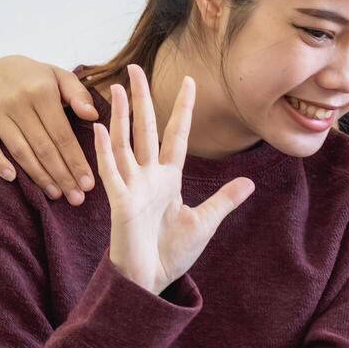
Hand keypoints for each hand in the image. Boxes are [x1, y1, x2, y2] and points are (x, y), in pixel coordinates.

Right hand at [0, 56, 99, 204]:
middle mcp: (16, 101)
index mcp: (41, 91)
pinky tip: (12, 178)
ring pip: (20, 151)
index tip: (88, 183)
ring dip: (39, 176)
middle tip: (76, 198)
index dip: (76, 161)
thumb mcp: (60, 77)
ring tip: (56, 195)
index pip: (62, 134)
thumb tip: (93, 116)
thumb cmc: (36, 79)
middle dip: (62, 176)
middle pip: (43, 147)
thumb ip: (79, 95)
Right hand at [95, 64, 254, 293]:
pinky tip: (100, 128)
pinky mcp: (119, 202)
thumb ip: (223, 200)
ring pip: (123, 143)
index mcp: (168, 179)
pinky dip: (104, 151)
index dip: (182, 109)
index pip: (175, 136)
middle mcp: (148, 177)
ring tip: (119, 88)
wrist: (152, 280)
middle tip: (135, 67)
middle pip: (144, 130)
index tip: (190, 81)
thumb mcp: (204, 223)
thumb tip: (248, 183)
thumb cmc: (172, 253)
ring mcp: (131, 187)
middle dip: (142, 99)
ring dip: (121, 116)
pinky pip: (110, 171)